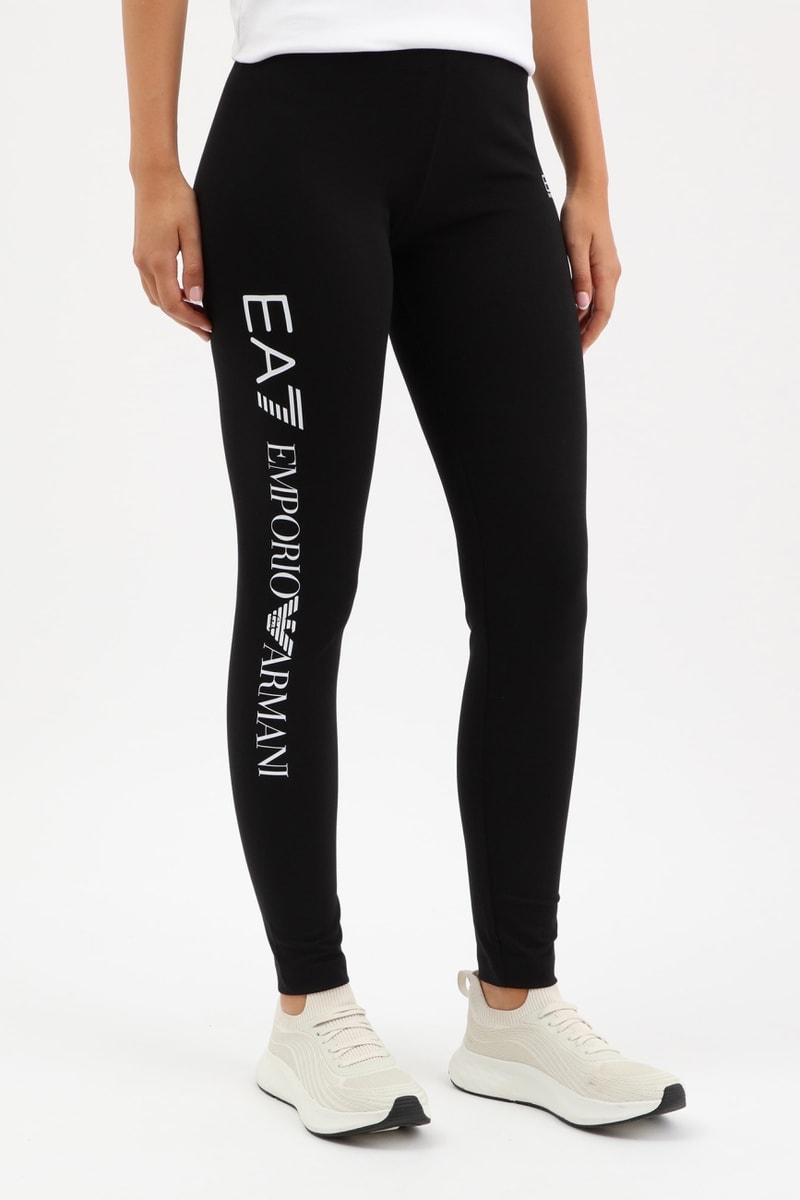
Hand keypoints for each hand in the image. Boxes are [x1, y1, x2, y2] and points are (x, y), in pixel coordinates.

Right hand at [131, 166, 212, 341]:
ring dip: (176, 312)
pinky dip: (167, 298)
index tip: (209, 327)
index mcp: (158, 261)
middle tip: (207, 333)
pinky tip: (181, 299)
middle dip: (186, 322)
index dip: (192, 320)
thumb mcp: (193, 233)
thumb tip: (197, 299)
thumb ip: (195, 268)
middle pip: (164, 306)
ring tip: (197, 320)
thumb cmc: (177, 200)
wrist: (153, 177)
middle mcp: (144, 264)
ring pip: (156, 298)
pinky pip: (152, 286)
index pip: (174, 304)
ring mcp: (140, 260)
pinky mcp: (141, 254)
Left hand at [559, 185, 621, 352]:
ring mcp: (607, 269)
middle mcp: (611, 273)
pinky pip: (595, 293)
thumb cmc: (579, 215)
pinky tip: (572, 314)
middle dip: (587, 334)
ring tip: (568, 339)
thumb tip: (583, 305)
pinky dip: (584, 308)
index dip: (590, 334)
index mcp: (607, 272)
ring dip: (585, 322)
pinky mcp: (600, 263)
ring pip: (598, 304)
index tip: (578, 351)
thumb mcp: (575, 246)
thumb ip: (579, 276)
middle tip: (570, 353)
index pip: (602, 313)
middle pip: (602, 313)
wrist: (588, 191)